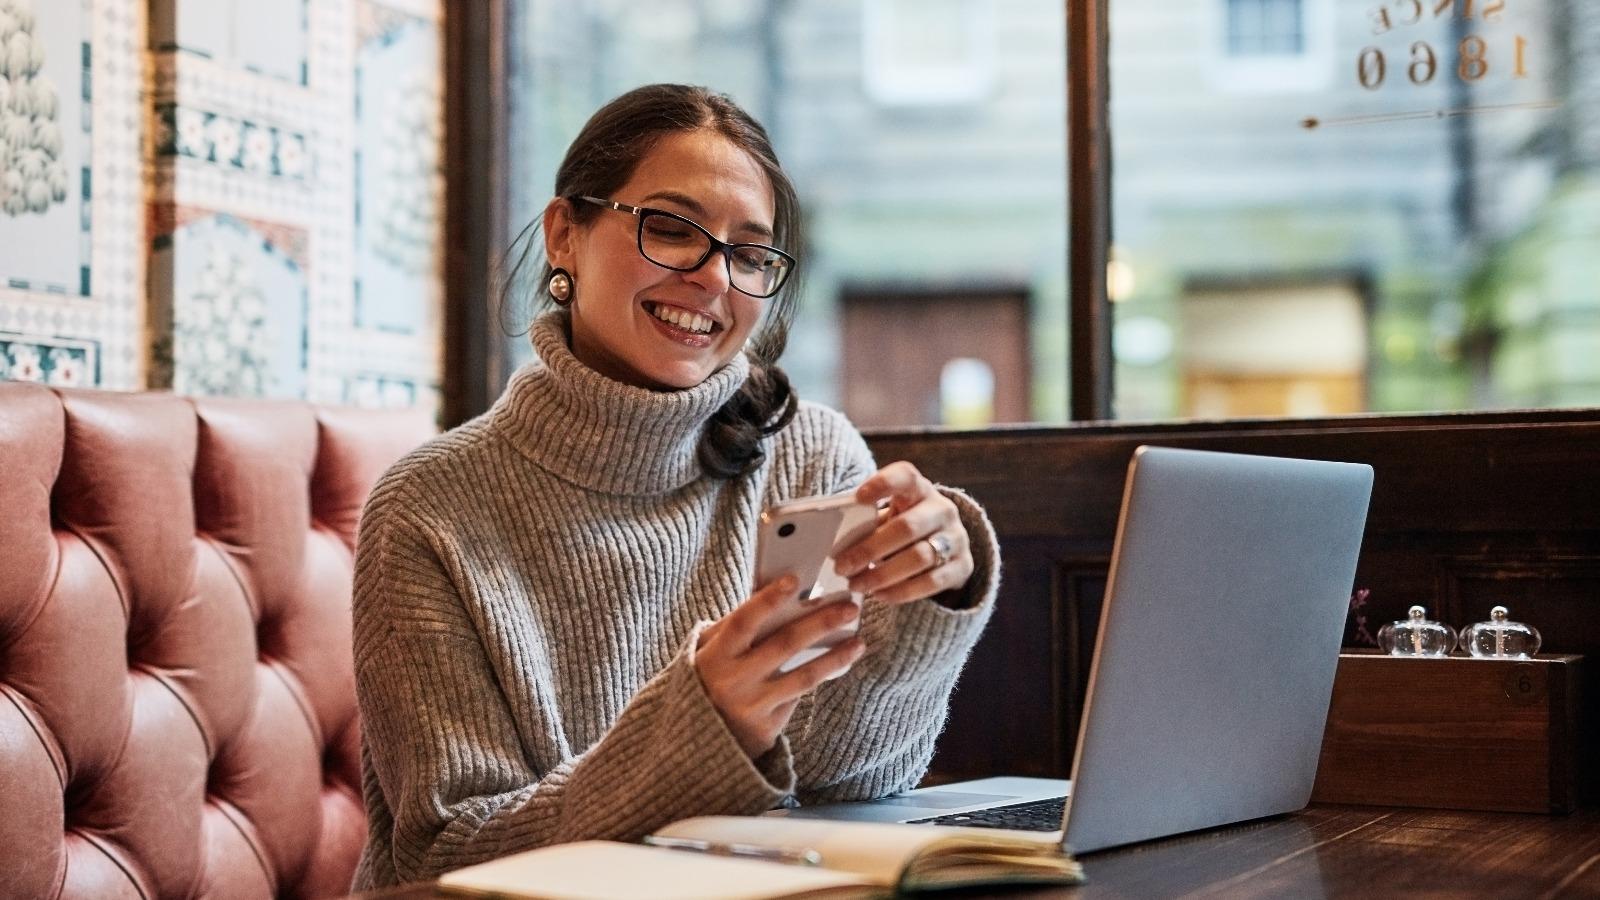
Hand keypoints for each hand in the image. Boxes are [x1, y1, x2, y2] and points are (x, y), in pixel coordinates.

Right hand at [695, 575, 865, 758]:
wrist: (696, 739)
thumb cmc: (708, 679)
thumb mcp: (709, 651)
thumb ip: (735, 625)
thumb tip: (772, 591)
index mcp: (715, 655)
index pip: (743, 621)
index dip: (768, 600)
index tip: (795, 580)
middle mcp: (733, 681)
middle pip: (784, 644)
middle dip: (820, 623)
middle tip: (850, 608)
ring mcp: (752, 706)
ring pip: (803, 676)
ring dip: (835, 657)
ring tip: (858, 642)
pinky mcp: (767, 727)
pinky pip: (798, 697)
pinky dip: (819, 677)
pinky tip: (839, 663)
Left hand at [831, 461, 974, 605]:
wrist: (944, 548)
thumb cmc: (900, 526)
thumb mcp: (887, 515)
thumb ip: (865, 520)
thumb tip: (824, 537)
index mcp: (918, 489)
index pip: (905, 476)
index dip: (883, 484)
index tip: (857, 498)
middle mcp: (942, 509)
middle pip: (907, 527)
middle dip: (870, 549)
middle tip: (841, 566)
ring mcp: (956, 538)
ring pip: (920, 557)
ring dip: (883, 574)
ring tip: (856, 585)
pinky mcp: (963, 566)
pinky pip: (932, 582)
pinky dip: (902, 591)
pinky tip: (879, 595)